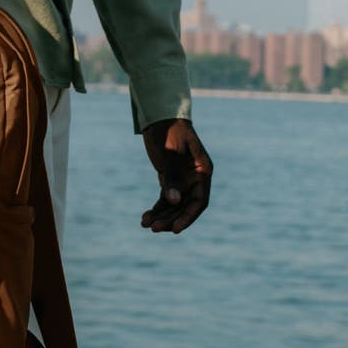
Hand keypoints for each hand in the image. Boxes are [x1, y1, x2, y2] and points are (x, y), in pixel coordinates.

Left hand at [140, 119, 212, 233]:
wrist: (159, 118)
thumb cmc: (169, 131)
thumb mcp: (171, 153)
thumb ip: (172, 177)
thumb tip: (174, 202)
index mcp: (203, 171)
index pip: (199, 201)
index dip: (188, 217)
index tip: (176, 229)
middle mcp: (195, 179)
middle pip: (185, 207)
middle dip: (170, 219)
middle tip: (154, 228)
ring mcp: (183, 181)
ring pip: (174, 206)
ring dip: (161, 217)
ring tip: (145, 224)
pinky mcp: (169, 180)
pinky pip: (164, 200)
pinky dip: (156, 209)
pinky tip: (145, 217)